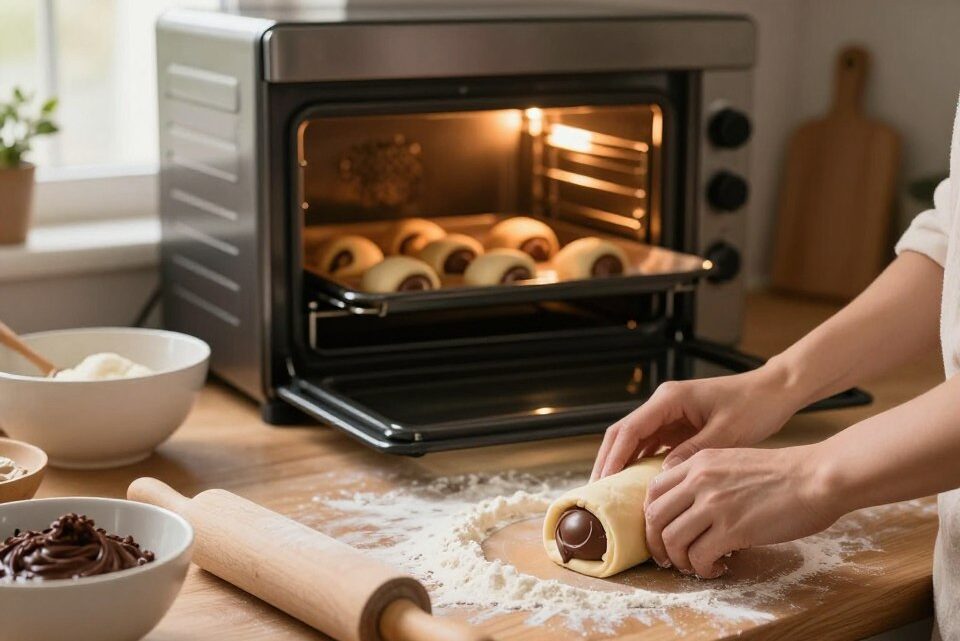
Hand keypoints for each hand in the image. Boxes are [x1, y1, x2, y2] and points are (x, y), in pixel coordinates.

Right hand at [591, 364, 802, 480]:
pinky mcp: (678, 425)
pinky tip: (638, 486)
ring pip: (634, 441)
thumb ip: (694, 452)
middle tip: (597, 494)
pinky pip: (651, 446)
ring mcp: (669, 414)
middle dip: (608, 462)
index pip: (630, 429)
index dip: (614, 458)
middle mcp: (663, 404)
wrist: (775, 391)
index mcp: (670, 399)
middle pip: (623, 434)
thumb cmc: (755, 406)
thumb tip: (665, 475)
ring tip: (611, 495)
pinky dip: (641, 464)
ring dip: (621, 464)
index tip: (603, 484)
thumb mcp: (726, 432)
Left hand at [643, 445, 839, 577]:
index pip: (653, 490)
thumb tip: (688, 508)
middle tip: (668, 558)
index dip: (651, 517)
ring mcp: (714, 504)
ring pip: (671, 539)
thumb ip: (706, 478)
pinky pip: (699, 556)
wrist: (817, 477)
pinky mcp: (733, 528)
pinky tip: (717, 568)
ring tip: (695, 566)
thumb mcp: (733, 462)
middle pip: (654, 517)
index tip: (660, 532)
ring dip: (679, 560)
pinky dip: (702, 568)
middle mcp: (700, 480)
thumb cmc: (784, 473)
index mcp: (699, 462)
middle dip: (656, 544)